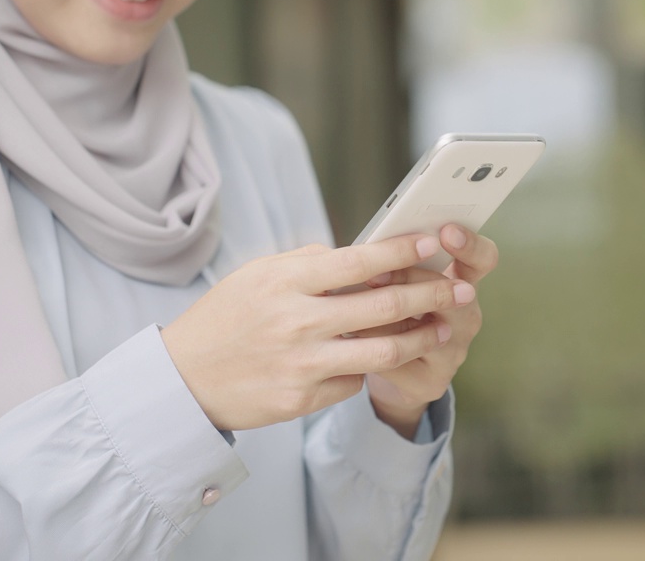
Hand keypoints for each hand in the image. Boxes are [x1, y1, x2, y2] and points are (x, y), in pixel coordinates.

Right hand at [160, 235, 477, 430]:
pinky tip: (376, 360)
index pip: (361, 261)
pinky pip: (353, 382)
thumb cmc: (226, 318)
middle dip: (432, 295)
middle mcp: (297, 322)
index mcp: (287, 281)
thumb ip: (310, 264)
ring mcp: (301, 364)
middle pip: (384, 306)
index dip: (405, 251)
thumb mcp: (259, 275)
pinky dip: (368, 369)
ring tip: (443, 330)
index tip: (435, 243)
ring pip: (383, 352)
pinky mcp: (301, 400)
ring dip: (421, 339)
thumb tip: (363, 256)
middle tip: (461, 289)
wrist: (183, 379)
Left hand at [363, 225, 498, 438]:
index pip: (483, 259)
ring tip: (355, 303)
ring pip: (428, 330)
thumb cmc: (384, 310)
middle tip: (377, 274)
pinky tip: (351, 336)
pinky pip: (402, 360)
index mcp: (463, 282)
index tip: (447, 230)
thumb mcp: (394, 279)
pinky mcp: (433, 382)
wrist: (379, 365)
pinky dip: (374, 345)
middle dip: (412, 279)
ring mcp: (455, 352)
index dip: (469, 244)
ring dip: (388, 314)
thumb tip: (369, 246)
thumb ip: (392, 262)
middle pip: (456, 294)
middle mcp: (467, 317)